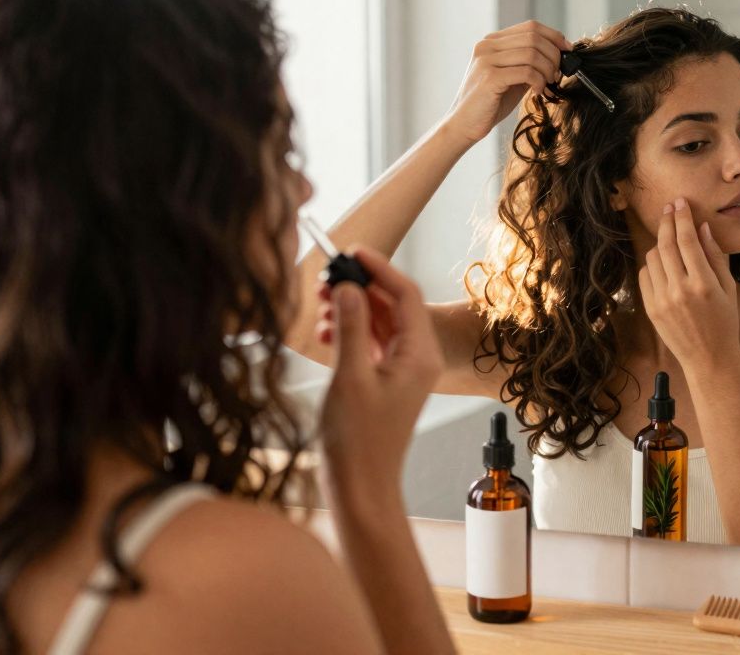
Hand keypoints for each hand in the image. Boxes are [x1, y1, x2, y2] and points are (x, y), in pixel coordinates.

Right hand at [316, 248, 443, 484]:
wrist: (360, 487)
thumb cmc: (358, 441)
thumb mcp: (350, 376)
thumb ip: (351, 327)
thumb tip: (346, 287)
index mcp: (419, 355)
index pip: (405, 294)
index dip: (379, 268)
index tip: (351, 252)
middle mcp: (416, 359)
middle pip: (393, 305)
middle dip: (360, 287)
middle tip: (326, 278)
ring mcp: (401, 371)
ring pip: (379, 323)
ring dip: (351, 308)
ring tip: (320, 305)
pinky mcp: (384, 382)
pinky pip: (371, 344)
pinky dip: (350, 332)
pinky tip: (325, 333)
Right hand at [440, 19, 572, 144]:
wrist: (463, 125)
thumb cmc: (489, 104)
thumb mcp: (512, 78)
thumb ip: (528, 64)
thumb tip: (558, 56)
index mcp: (491, 42)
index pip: (530, 26)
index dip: (554, 36)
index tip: (567, 50)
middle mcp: (487, 46)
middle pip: (534, 37)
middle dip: (554, 55)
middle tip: (558, 74)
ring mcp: (486, 60)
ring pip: (532, 53)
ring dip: (548, 70)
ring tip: (547, 84)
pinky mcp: (490, 77)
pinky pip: (526, 72)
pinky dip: (538, 81)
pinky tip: (537, 92)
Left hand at [638, 198, 739, 365]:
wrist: (709, 358)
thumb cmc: (724, 321)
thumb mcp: (728, 288)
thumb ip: (715, 257)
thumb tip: (702, 228)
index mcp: (703, 284)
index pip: (688, 240)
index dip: (682, 218)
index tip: (680, 203)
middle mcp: (680, 290)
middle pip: (666, 244)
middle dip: (667, 222)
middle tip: (670, 208)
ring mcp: (662, 300)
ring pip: (652, 258)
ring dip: (660, 244)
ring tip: (671, 240)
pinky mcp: (650, 308)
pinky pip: (645, 275)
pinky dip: (652, 264)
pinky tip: (663, 263)